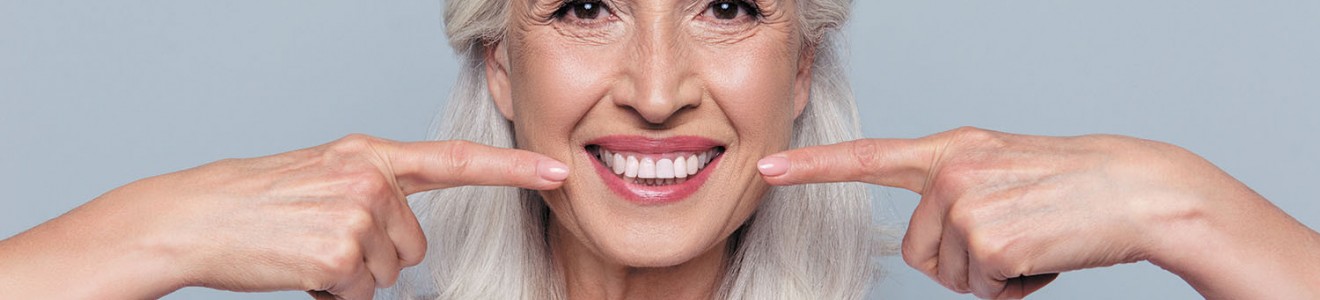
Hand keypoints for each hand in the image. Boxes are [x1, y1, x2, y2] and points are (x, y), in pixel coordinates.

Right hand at [3, 135, 567, 298]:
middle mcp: (370, 177)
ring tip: (306, 249)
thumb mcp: (324, 173)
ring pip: (389, 272)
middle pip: (414, 244)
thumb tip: (407, 233)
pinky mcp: (340, 253)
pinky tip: (301, 267)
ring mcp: (357, 215)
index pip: (455, 161)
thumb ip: (376, 187)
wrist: (197, 216)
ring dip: (352, 275)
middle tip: (321, 239)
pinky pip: (360, 293)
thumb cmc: (260, 201)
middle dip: (374, 255)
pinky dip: (333, 293)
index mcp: (370, 154)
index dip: (512, 170)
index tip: (556, 172)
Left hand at [757, 127, 1319, 298]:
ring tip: (1033, 243)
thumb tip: (930, 240)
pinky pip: (982, 290)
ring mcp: (966, 203)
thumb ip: (957, 188)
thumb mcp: (1004, 170)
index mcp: (953, 151)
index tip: (768, 170)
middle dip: (961, 265)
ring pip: (949, 276)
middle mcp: (951, 171)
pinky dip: (1014, 288)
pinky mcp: (987, 238)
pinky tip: (1043, 257)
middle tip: (1013, 242)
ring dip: (991, 277)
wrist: (1138, 190)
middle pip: (917, 253)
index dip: (814, 168)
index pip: (870, 158)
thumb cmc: (1074, 188)